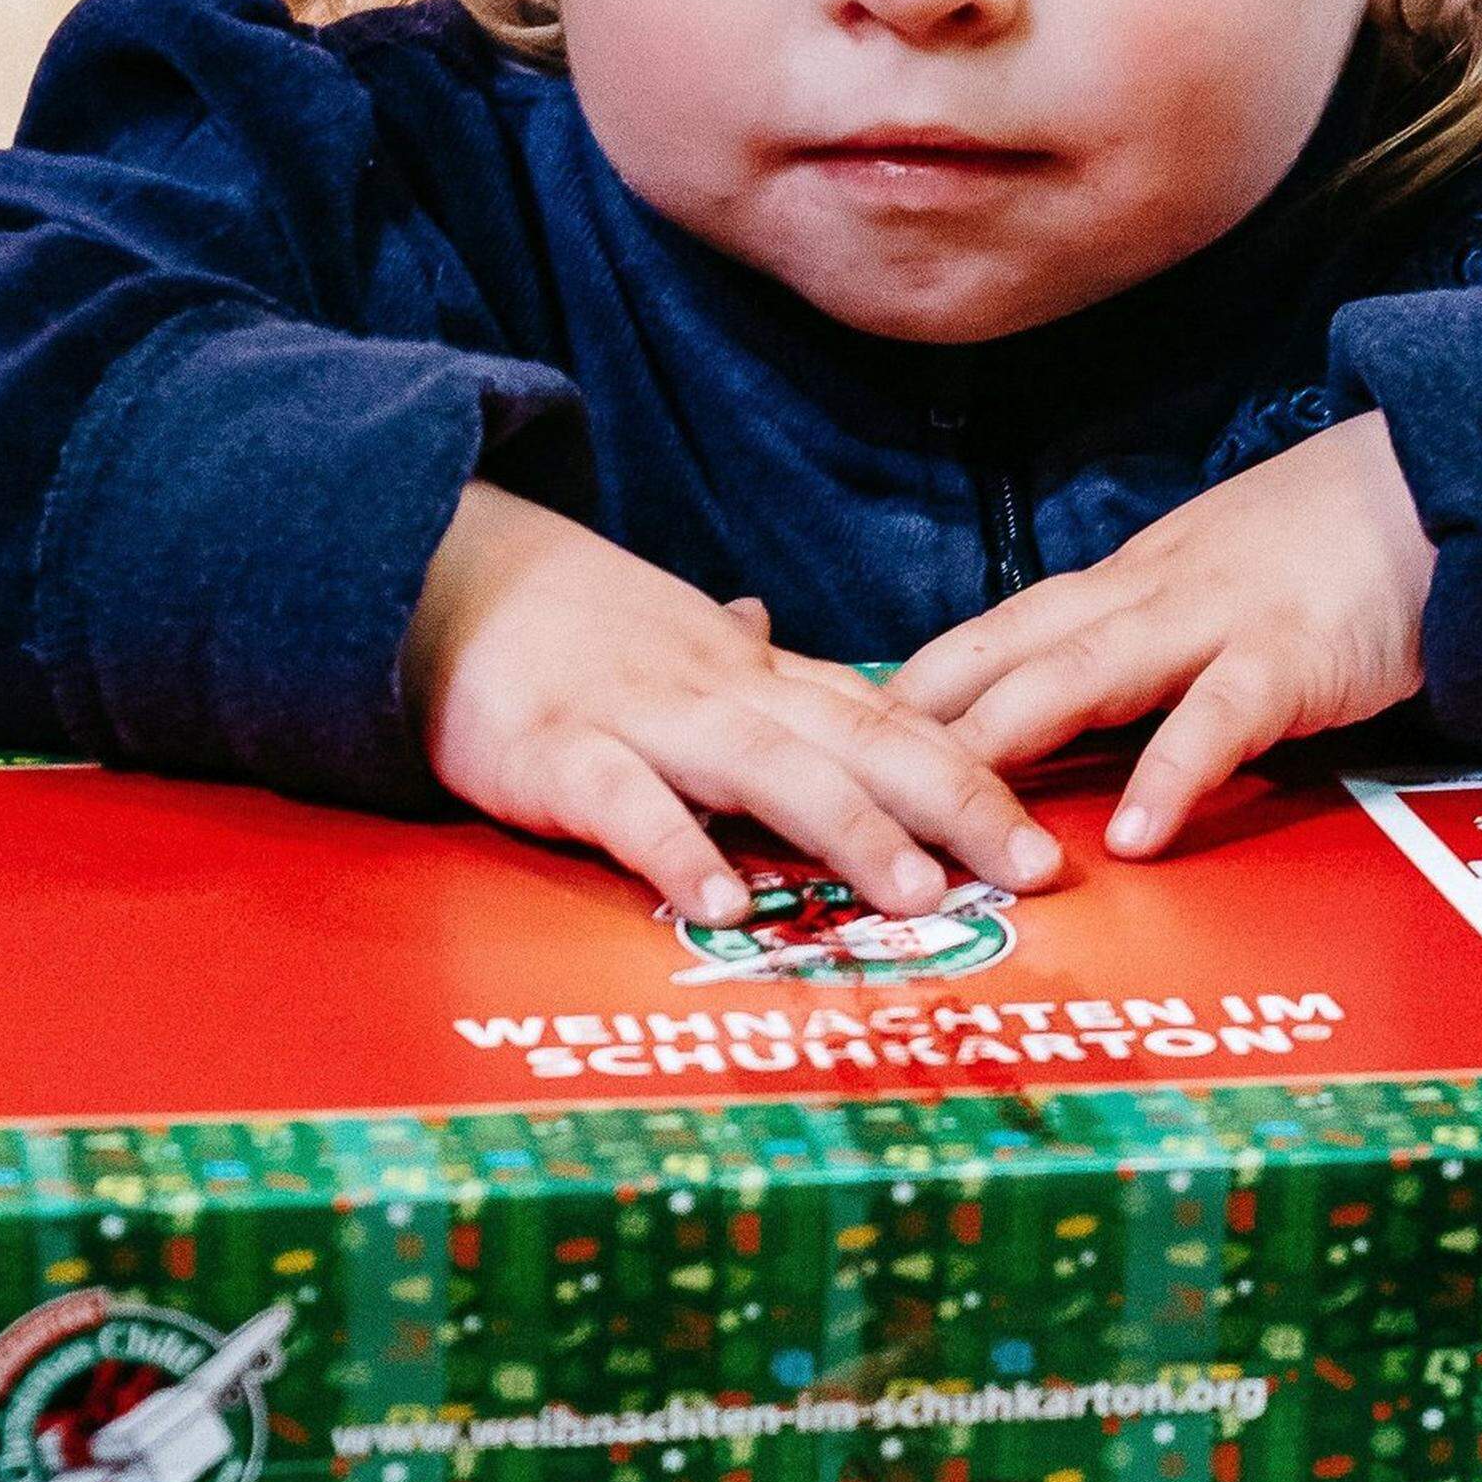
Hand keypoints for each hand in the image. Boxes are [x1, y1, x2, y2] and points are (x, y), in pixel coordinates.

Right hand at [406, 483, 1061, 920]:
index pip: (885, 720)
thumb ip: (736, 661)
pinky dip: (677, 849)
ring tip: (918, 894)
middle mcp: (721, 693)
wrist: (438, 577)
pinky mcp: (555, 754)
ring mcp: (640, 718)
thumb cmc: (568, 631)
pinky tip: (726, 904)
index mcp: (756, 679)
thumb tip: (778, 631)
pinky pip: (625, 803)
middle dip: (954, 803)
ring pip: (766, 767)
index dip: (971, 773)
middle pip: (858, 741)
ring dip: (848, 830)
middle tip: (1033, 869)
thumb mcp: (675, 644)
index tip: (1043, 836)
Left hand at [888, 412, 1435, 856]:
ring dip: (1008, 739)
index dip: (915, 684)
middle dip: (924, 719)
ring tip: (945, 808)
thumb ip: (1139, 642)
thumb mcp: (1208, 586)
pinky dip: (1170, 774)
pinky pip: (1219, 720)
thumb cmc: (1324, 547)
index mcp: (1123, 585)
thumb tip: (1059, 711)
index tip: (835, 733)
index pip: (993, 631)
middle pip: (1010, 652)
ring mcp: (1215, 622)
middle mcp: (1146, 596)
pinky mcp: (1292, 657)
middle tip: (842, 782)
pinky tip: (1131, 835)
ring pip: (1086, 675)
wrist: (1440, 478)